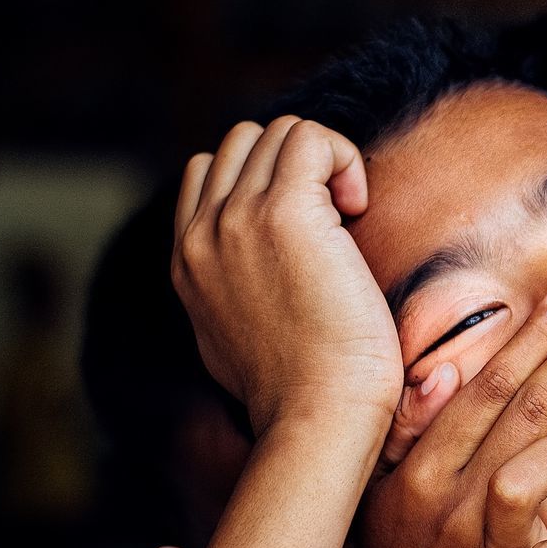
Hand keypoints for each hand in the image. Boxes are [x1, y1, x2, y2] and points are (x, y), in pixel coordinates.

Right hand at [172, 116, 402, 435]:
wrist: (317, 415)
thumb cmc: (302, 392)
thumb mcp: (237, 339)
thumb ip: (232, 292)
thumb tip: (253, 273)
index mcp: (188, 259)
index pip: (210, 169)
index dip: (268, 180)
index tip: (312, 228)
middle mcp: (202, 232)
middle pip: (246, 141)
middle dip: (299, 164)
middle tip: (338, 220)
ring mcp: (237, 219)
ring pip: (279, 132)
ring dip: (325, 160)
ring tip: (349, 214)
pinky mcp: (285, 214)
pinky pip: (312, 139)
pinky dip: (344, 159)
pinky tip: (358, 207)